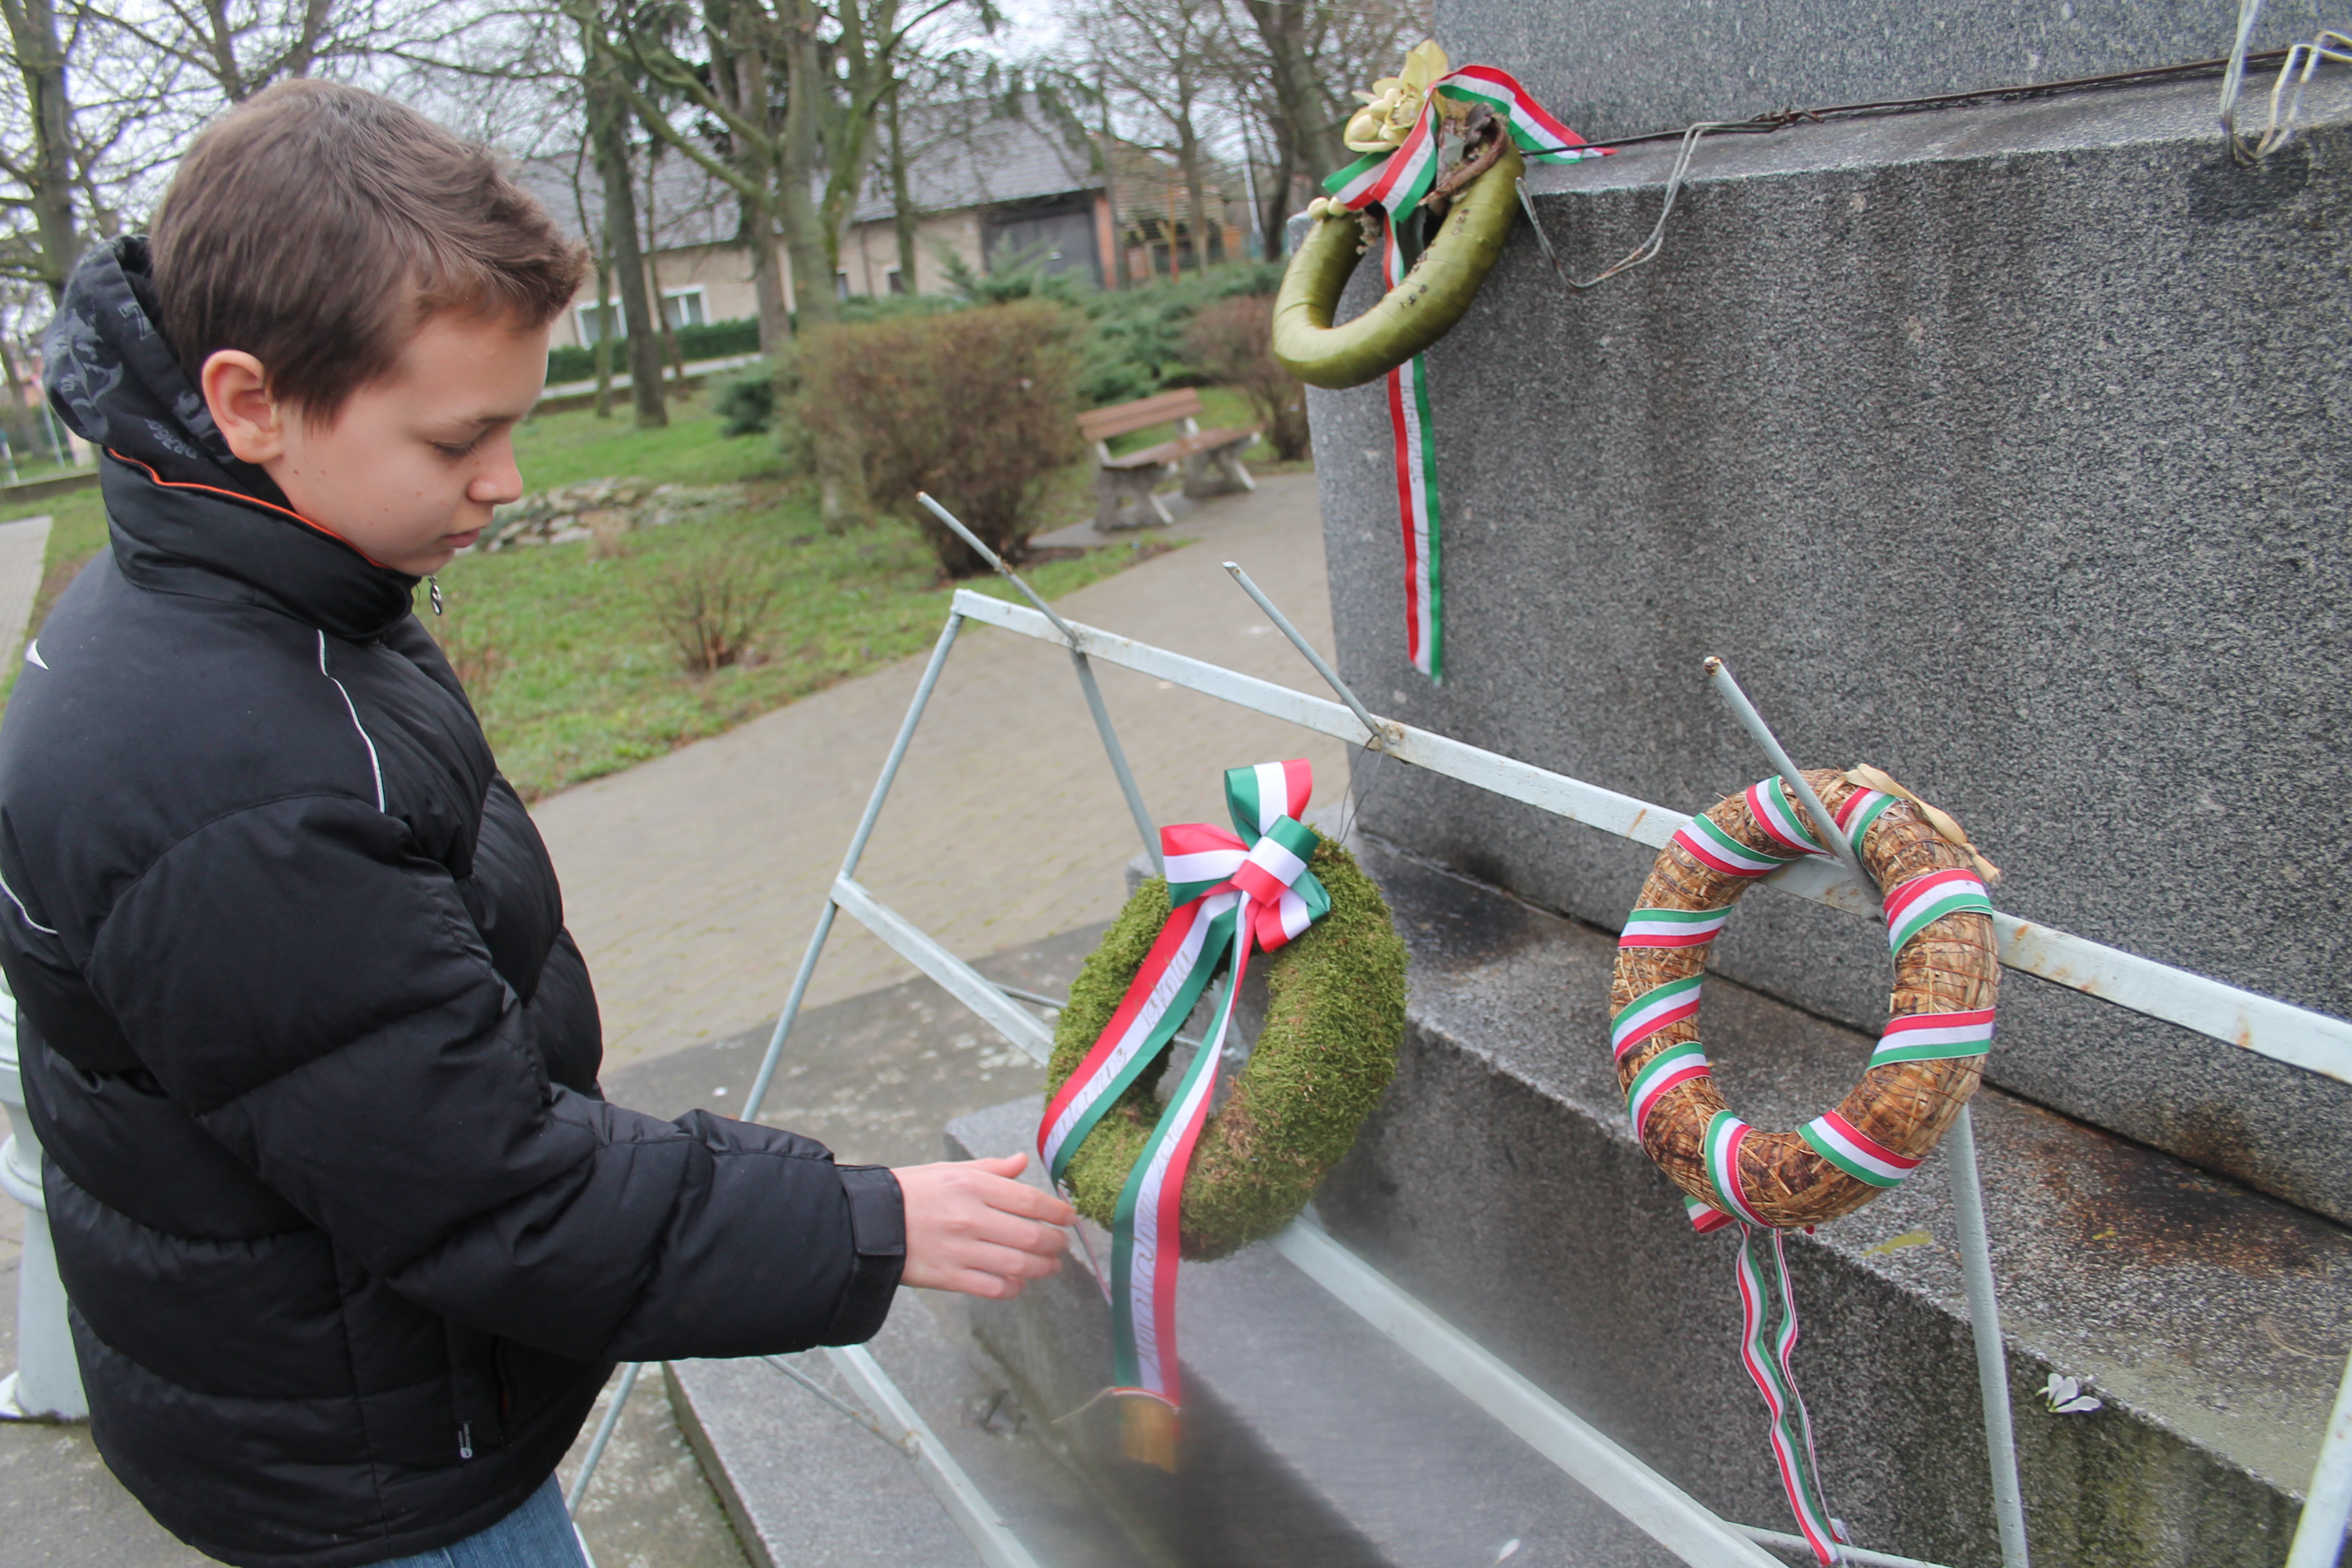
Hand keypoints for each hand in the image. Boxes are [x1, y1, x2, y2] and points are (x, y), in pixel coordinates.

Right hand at [895, 1152, 1074, 1300]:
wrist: (864, 1224)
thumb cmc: (909, 1193)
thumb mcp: (948, 1169)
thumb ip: (991, 1169)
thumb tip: (1021, 1162)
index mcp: (971, 1185)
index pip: (1029, 1199)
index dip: (1057, 1211)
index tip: (1069, 1217)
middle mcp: (969, 1217)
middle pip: (1031, 1235)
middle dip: (1056, 1243)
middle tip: (1063, 1244)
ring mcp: (959, 1250)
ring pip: (1018, 1264)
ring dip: (1043, 1267)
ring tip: (1051, 1266)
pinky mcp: (948, 1277)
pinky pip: (994, 1287)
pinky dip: (1014, 1287)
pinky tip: (1019, 1282)